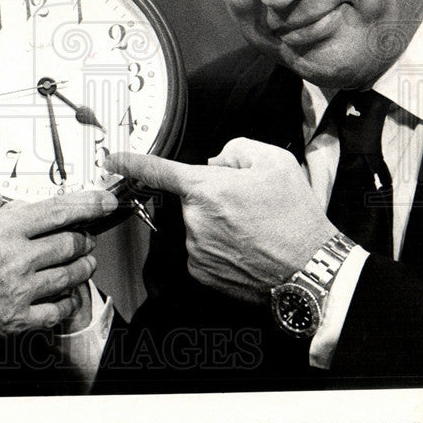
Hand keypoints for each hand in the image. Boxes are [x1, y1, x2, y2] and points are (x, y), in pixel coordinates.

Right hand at [0, 154, 118, 350]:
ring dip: (82, 266)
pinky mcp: (16, 320)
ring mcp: (20, 292)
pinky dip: (67, 302)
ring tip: (85, 260)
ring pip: (68, 276)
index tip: (104, 200)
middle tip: (87, 233)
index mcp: (1, 230)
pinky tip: (66, 297)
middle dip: (84, 237)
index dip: (87, 204)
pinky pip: (55, 311)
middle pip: (69, 244)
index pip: (57, 211)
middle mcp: (17, 260)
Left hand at [106, 138, 336, 302]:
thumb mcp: (275, 162)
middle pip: (191, 198)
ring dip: (217, 223)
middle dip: (212, 196)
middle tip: (247, 205)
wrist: (311, 270)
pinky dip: (219, 247)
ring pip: (197, 224)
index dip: (130, 161)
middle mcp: (194, 220)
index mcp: (206, 188)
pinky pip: (201, 249)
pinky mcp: (200, 273)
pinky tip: (244, 248)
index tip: (110, 158)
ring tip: (252, 230)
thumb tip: (216, 162)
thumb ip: (237, 149)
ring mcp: (195, 249)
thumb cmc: (296, 217)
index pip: (157, 170)